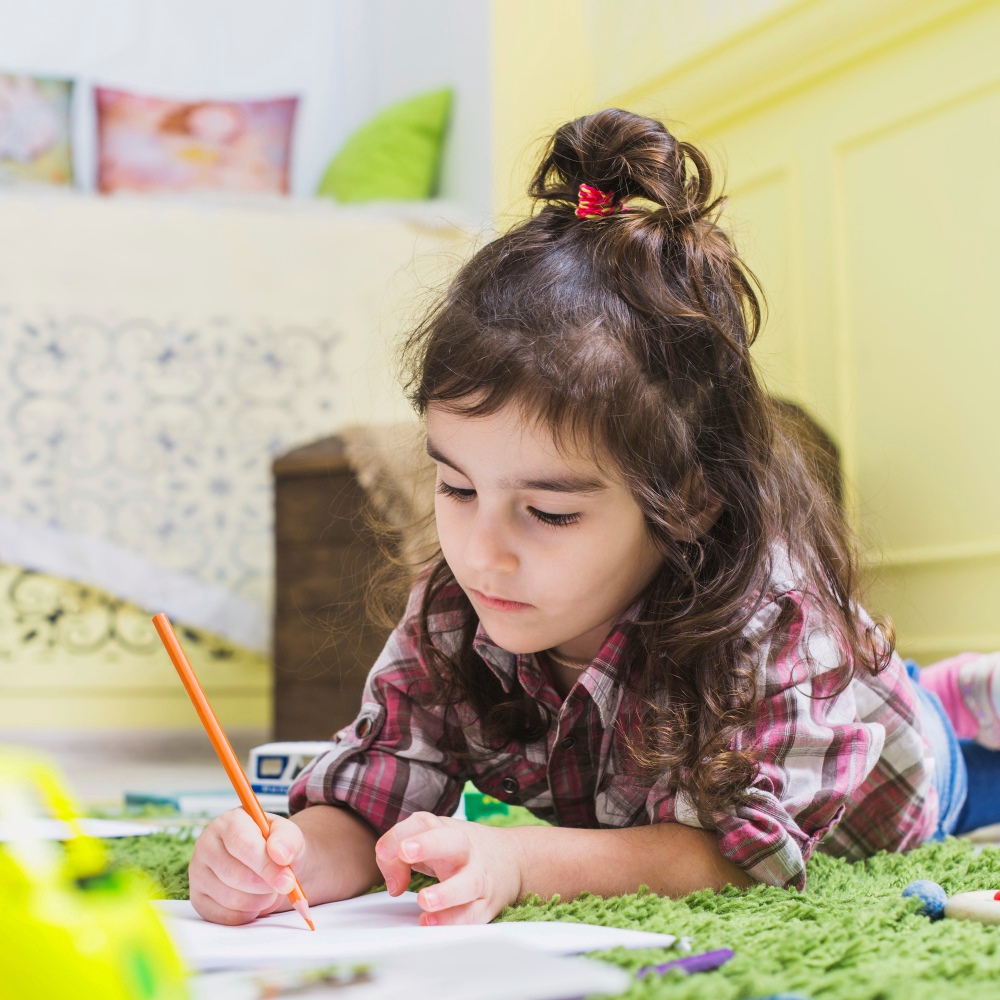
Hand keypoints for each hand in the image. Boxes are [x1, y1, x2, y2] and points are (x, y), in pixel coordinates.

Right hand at [189, 808, 304, 924]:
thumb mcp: (289, 836)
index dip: (266, 865)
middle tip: (283, 885)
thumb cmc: (276, 847)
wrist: (269, 864)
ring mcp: (198, 873)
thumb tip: (281, 855)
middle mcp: (206, 844)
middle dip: (265, 885)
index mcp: (228, 821)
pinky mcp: (198, 899)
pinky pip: (224, 916)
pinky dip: (247, 914)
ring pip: (229, 898)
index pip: (242, 844)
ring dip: (259, 901)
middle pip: (234, 874)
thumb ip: (288, 840)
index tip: (288, 880)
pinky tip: (255, 901)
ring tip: (269, 890)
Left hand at [375, 812, 523, 924]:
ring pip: (467, 883)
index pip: (422, 824)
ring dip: (445, 893)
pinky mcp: (486, 904)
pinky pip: (471, 914)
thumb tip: (393, 884)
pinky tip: (431, 922)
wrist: (514, 860)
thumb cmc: (461, 851)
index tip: (383, 851)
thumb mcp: (432, 843)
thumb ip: (401, 858)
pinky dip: (452, 919)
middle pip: (450, 841)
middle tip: (405, 852)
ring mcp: (479, 876)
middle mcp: (465, 850)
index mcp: (448, 830)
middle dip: (427, 844)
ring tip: (424, 900)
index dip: (398, 836)